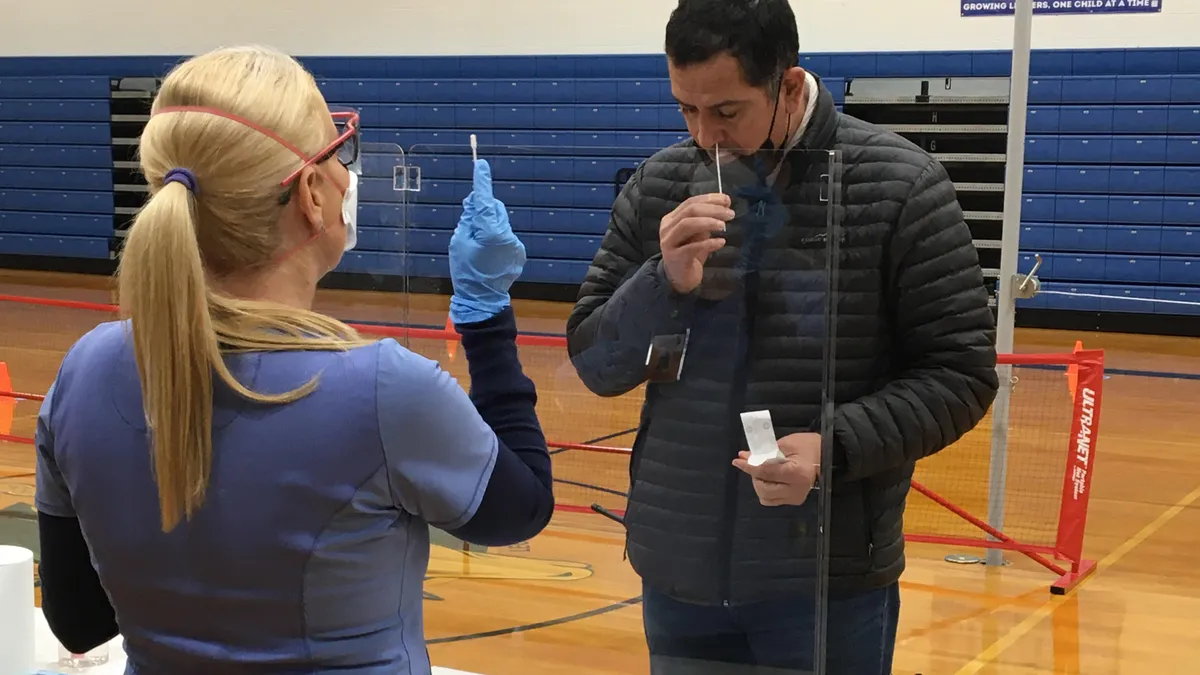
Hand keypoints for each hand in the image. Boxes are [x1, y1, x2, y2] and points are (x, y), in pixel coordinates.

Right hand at [449, 159, 525, 324]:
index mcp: (490, 232)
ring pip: (500, 222)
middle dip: (482, 211)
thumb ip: (468, 220)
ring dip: (489, 226)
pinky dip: (496, 238)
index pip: (485, 201)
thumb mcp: (459, 243)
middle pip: (494, 209)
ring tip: (479, 246)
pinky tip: (489, 255)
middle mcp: (507, 235)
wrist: (482, 299)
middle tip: (469, 222)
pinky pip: (505, 236)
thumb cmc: (466, 272)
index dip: (482, 182)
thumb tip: (475, 204)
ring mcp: (515, 244)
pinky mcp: (518, 251)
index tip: (481, 164)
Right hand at [660, 193, 732, 293]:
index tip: (727, 200)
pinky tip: (720, 242)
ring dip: (708, 222)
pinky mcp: (675, 257)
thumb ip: (706, 220)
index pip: (691, 202)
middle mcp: (667, 228)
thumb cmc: (690, 253)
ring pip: (687, 224)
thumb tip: (724, 206)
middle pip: (690, 210)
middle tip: (730, 214)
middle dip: (712, 209)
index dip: (710, 199)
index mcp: (672, 218)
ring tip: (723, 226)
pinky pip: (692, 247)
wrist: (679, 278)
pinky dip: (708, 243)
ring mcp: (669, 242)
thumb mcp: (698, 234)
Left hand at [732, 433, 820, 506]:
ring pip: (765, 497)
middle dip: (755, 476)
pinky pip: (772, 499)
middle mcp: (796, 490)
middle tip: (755, 463)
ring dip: (759, 484)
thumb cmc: (807, 446)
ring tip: (764, 471)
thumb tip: (744, 457)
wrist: (825, 456)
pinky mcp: (794, 501)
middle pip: (763, 488)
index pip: (766, 472)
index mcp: (796, 473)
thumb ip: (764, 452)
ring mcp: (796, 498)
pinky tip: (769, 479)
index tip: (737, 460)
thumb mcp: (786, 444)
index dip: (749, 466)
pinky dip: (766, 490)